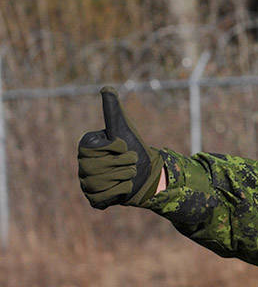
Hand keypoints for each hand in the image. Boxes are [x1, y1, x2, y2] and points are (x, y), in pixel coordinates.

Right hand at [77, 87, 162, 208]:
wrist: (147, 173)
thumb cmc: (133, 148)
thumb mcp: (123, 128)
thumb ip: (113, 110)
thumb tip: (106, 88)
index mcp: (85, 146)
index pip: (95, 150)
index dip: (116, 150)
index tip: (124, 147)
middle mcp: (81, 165)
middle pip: (98, 169)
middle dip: (123, 165)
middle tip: (130, 163)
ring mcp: (86, 183)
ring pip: (101, 184)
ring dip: (123, 179)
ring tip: (128, 175)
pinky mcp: (94, 199)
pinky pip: (102, 198)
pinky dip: (119, 193)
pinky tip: (124, 188)